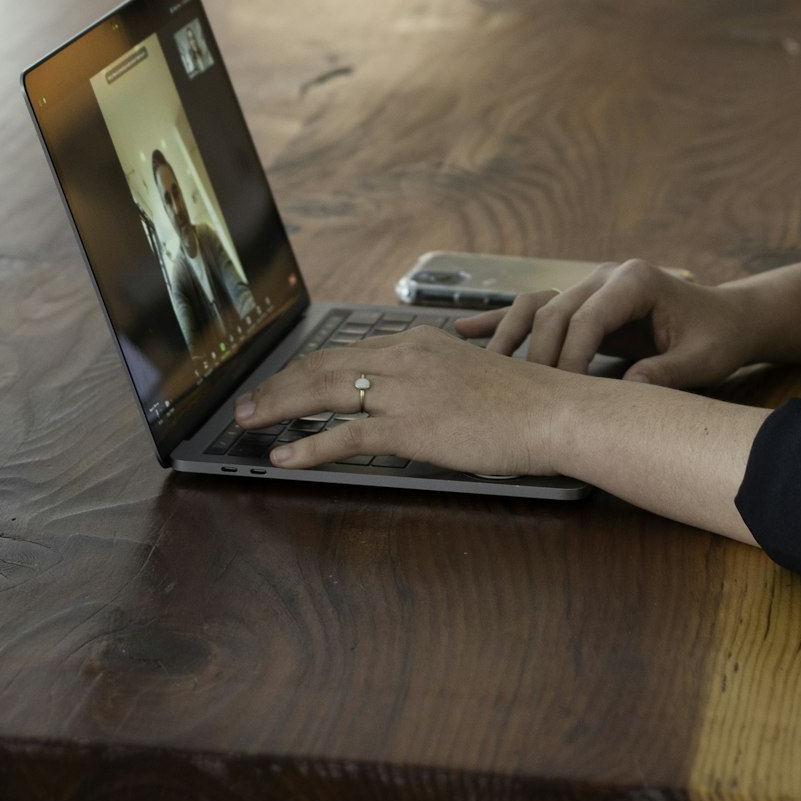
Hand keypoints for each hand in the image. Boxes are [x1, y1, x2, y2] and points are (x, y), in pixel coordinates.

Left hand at [232, 327, 577, 476]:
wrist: (553, 412)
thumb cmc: (524, 402)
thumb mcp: (470, 375)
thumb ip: (433, 380)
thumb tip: (410, 401)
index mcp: (417, 343)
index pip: (346, 352)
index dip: (305, 368)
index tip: (281, 381)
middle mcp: (404, 357)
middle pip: (322, 366)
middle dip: (277, 384)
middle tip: (247, 402)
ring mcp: (405, 391)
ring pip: (323, 393)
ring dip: (278, 407)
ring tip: (248, 423)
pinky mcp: (411, 426)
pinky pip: (346, 436)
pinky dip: (309, 446)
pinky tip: (285, 457)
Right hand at [455, 259, 760, 388]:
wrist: (726, 318)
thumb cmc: (717, 338)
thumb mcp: (702, 360)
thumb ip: (667, 373)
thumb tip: (629, 392)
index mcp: (635, 280)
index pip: (586, 318)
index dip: (570, 358)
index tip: (562, 395)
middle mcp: (607, 275)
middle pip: (554, 311)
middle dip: (538, 355)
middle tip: (524, 396)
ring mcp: (591, 284)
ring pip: (537, 307)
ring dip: (509, 335)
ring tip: (481, 364)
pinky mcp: (583, 300)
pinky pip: (536, 308)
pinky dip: (502, 320)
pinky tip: (466, 330)